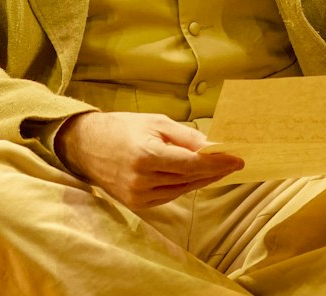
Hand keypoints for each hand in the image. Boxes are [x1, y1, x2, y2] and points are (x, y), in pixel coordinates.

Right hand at [55, 110, 242, 208]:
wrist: (87, 146)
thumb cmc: (124, 128)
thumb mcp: (156, 123)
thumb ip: (186, 136)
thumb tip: (213, 146)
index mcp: (147, 155)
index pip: (192, 164)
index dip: (218, 163)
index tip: (237, 159)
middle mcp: (142, 179)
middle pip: (190, 178)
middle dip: (214, 170)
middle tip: (233, 163)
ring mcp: (138, 195)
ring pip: (181, 189)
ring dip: (202, 180)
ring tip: (219, 169)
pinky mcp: (136, 203)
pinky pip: (169, 195)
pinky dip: (184, 186)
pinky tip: (196, 177)